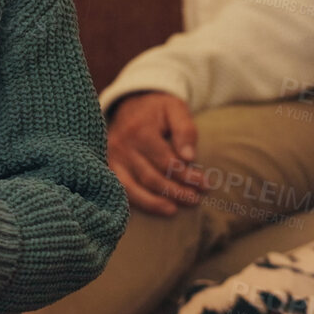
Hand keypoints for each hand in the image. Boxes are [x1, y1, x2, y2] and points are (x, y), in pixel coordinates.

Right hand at [105, 91, 207, 216]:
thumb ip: (185, 130)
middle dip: (175, 191)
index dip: (187, 176)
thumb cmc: (157, 109)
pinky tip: (153, 208)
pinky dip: (137, 203)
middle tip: (195, 199)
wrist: (130, 104)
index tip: (205, 184)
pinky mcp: (109, 167)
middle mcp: (121, 146)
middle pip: (151, 178)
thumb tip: (189, 158)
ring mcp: (112, 159)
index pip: (166, 162)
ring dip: (155, 203)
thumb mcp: (175, 109)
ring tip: (174, 209)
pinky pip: (122, 190)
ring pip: (133, 189)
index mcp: (139, 131)